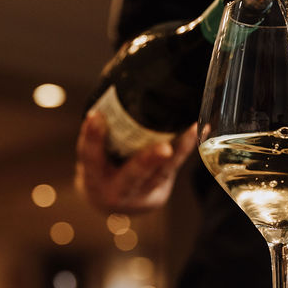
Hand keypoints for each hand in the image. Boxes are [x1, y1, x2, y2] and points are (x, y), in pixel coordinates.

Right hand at [74, 111, 197, 214]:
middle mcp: (117, 191)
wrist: (111, 203)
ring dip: (177, 151)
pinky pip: (174, 169)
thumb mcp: (92, 157)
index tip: (96, 115)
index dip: (92, 138)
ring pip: (161, 173)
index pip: (90, 157)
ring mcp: (141, 194)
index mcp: (93, 179)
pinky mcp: (159, 191)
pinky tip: (197, 131)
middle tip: (164, 149)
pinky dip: (186, 149)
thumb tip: (108, 84)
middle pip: (133, 175)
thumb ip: (100, 133)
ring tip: (189, 130)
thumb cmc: (100, 169)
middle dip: (148, 161)